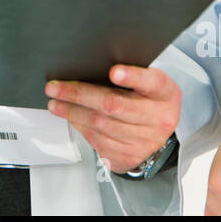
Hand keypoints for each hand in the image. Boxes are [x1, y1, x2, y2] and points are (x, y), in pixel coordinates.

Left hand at [45, 65, 180, 174]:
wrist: (158, 135)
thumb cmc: (148, 101)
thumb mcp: (149, 83)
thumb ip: (129, 74)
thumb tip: (89, 66)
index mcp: (164, 93)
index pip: (152, 82)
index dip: (133, 76)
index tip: (114, 72)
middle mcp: (158, 118)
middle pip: (114, 104)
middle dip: (79, 94)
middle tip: (56, 87)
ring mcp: (143, 141)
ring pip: (100, 124)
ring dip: (72, 112)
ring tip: (55, 102)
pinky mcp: (128, 156)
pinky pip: (97, 140)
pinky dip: (79, 126)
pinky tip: (70, 116)